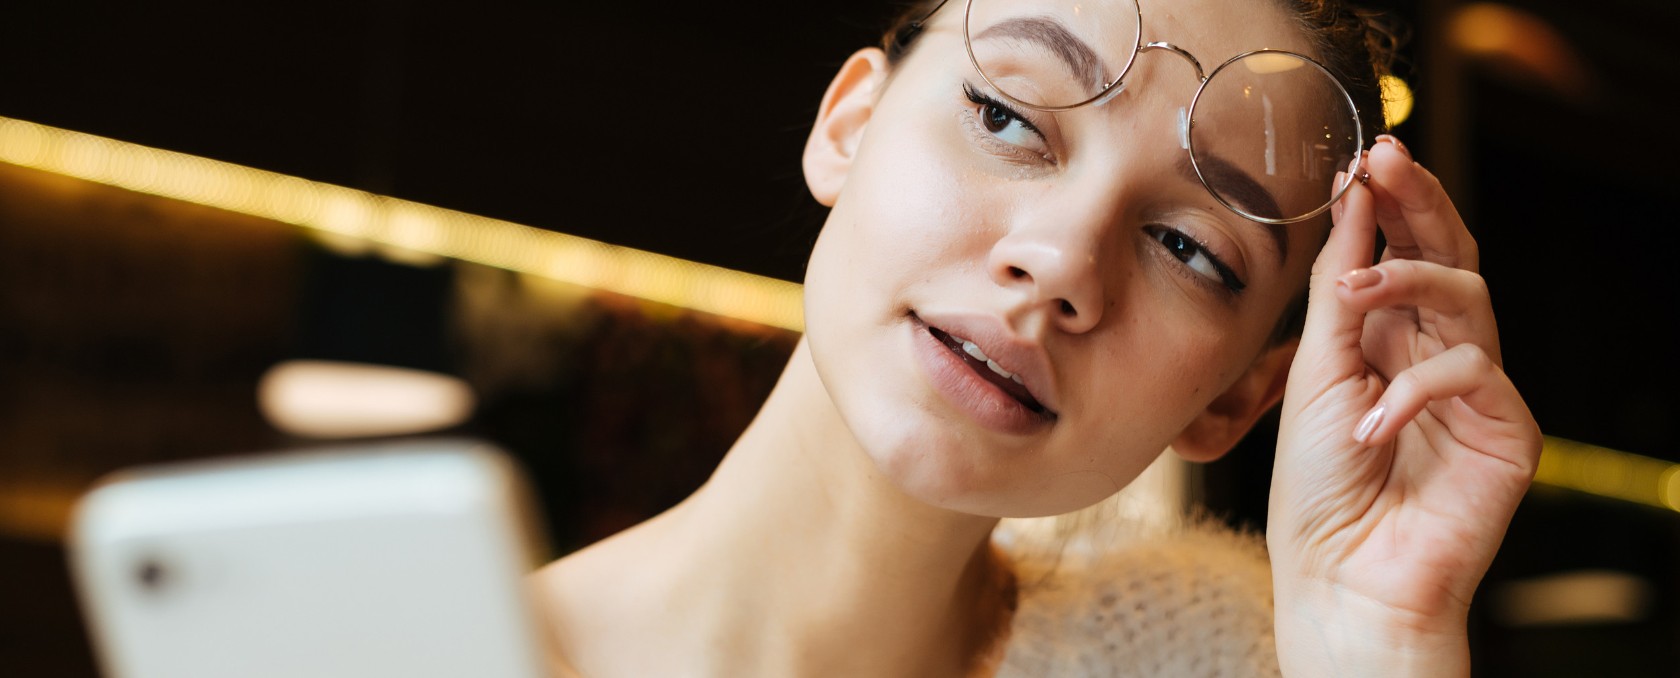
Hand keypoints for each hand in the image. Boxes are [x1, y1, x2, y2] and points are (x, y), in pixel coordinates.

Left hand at [1267, 137, 1542, 676]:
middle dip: (1420, 202)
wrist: (1341, 577)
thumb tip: (1351, 199)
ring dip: (1410, 278)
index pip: (1401, 253)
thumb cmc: (1317, 487)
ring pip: (1470, 296)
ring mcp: (1477, 389)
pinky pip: (1472, 373)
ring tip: (1355, 285)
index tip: (1366, 153)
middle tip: (1391, 158)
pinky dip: (1414, 390)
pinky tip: (1370, 424)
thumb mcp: (1312, 374)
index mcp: (1387, 340)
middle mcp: (1436, 354)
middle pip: (1450, 256)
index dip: (1390, 202)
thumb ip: (1337, 294)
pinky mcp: (1509, 429)